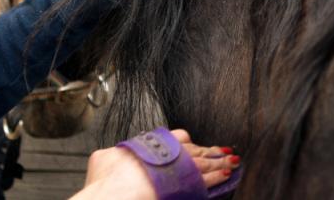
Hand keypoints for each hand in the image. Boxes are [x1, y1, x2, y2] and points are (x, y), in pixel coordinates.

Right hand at [70, 129, 238, 199]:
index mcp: (149, 144)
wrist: (116, 196)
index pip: (175, 138)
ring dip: (217, 161)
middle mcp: (166, 153)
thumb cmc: (107, 182)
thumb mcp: (102, 160)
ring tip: (231, 160)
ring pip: (203, 162)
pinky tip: (227, 174)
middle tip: (222, 151)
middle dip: (207, 151)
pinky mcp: (185, 186)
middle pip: (194, 149)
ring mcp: (177, 170)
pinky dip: (217, 176)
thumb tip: (107, 154)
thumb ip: (111, 155)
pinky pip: (205, 180)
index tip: (193, 143)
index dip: (187, 142)